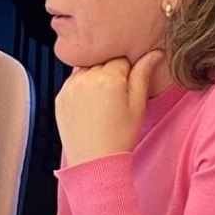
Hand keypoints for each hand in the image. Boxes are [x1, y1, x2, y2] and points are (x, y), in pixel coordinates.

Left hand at [55, 50, 163, 166]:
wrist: (94, 162)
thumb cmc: (120, 136)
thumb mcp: (138, 105)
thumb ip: (143, 74)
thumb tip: (155, 53)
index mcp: (108, 78)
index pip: (121, 59)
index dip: (127, 72)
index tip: (127, 87)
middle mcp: (86, 78)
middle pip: (102, 62)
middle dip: (110, 73)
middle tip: (115, 97)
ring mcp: (70, 87)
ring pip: (86, 70)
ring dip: (94, 78)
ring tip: (101, 103)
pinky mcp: (60, 97)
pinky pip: (73, 83)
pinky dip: (81, 89)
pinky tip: (89, 107)